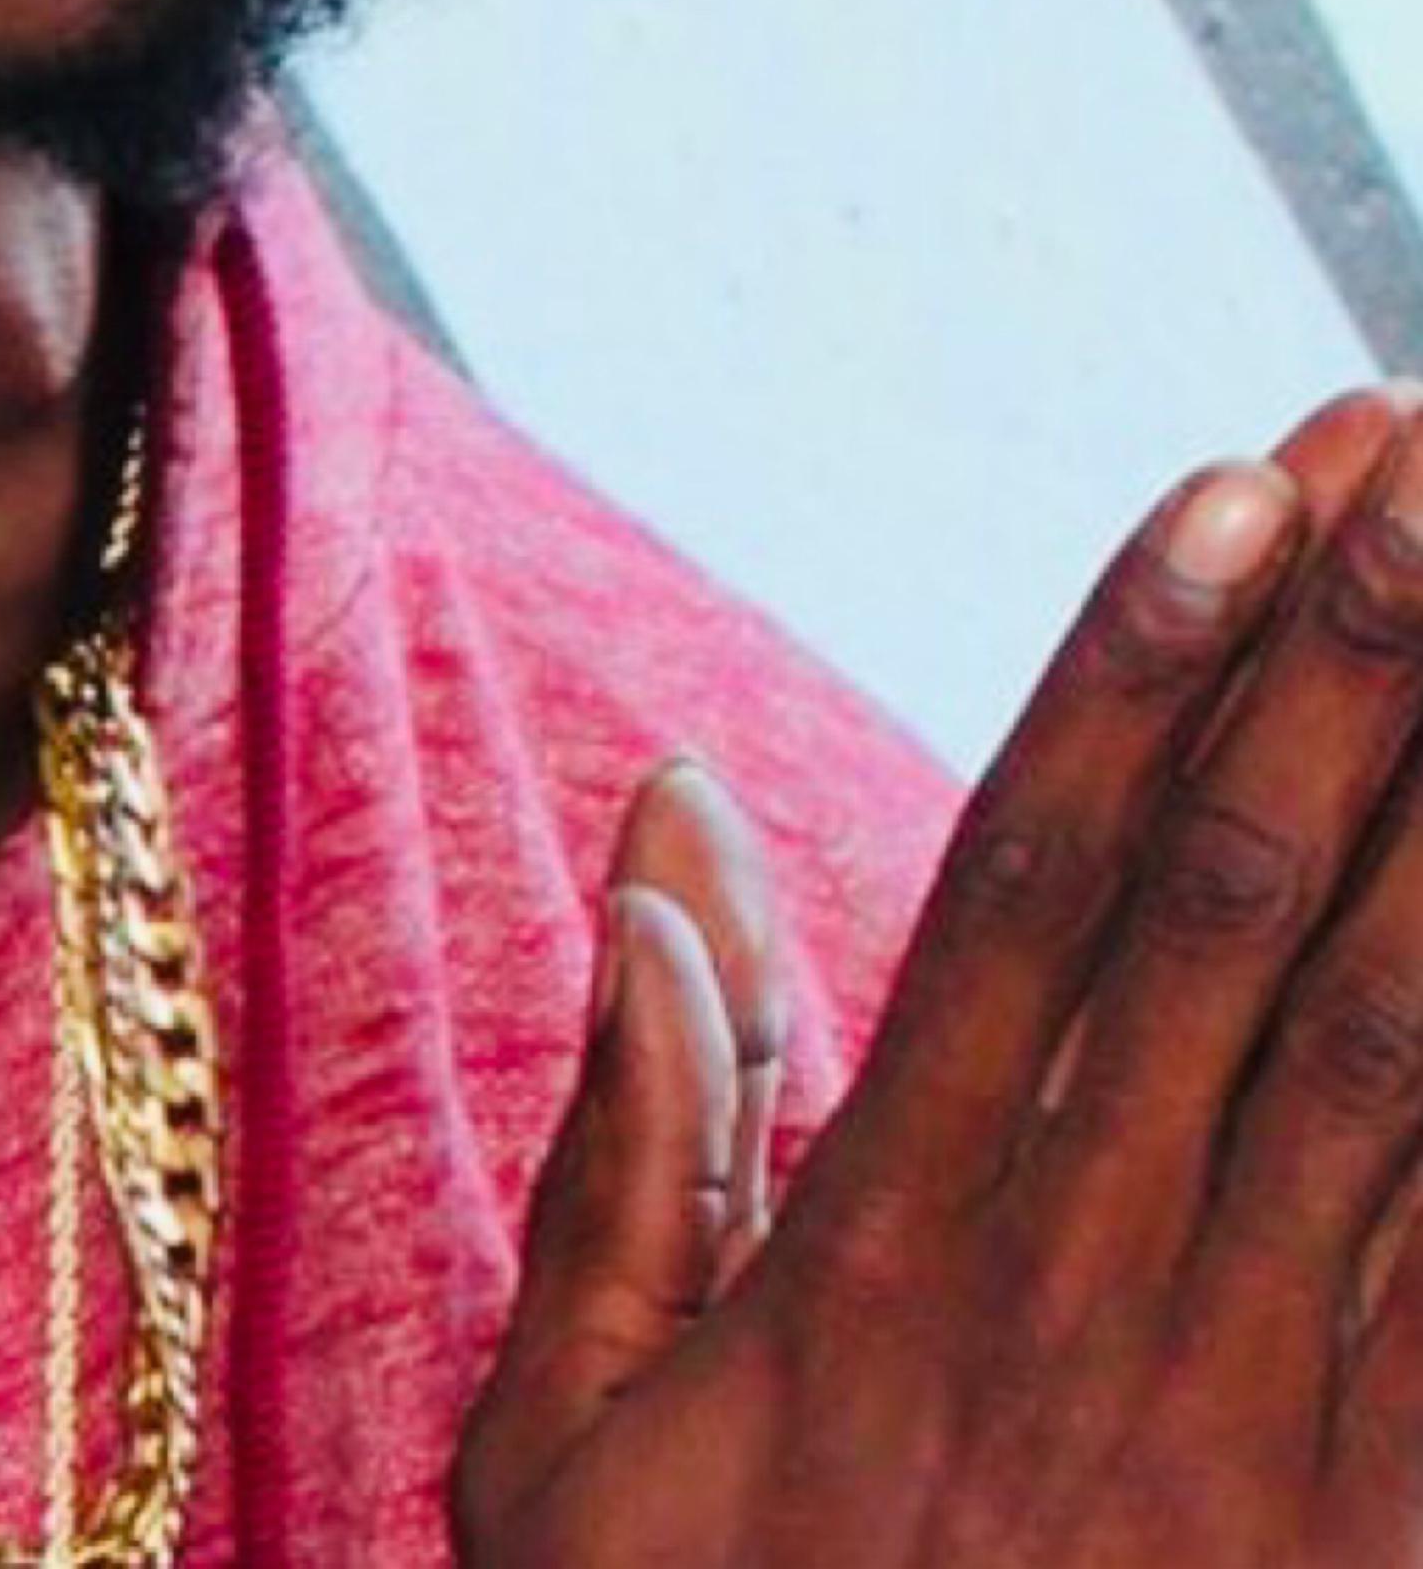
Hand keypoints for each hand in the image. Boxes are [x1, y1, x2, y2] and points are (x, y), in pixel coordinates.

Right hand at [457, 386, 1422, 1567]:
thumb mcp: (569, 1456)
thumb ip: (631, 1146)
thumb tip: (663, 850)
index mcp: (888, 1247)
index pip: (1029, 884)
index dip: (1132, 672)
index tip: (1221, 487)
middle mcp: (1092, 1292)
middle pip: (1242, 919)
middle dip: (1351, 664)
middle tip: (1419, 448)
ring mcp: (1270, 1430)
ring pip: (1401, 1062)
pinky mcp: (1392, 1535)